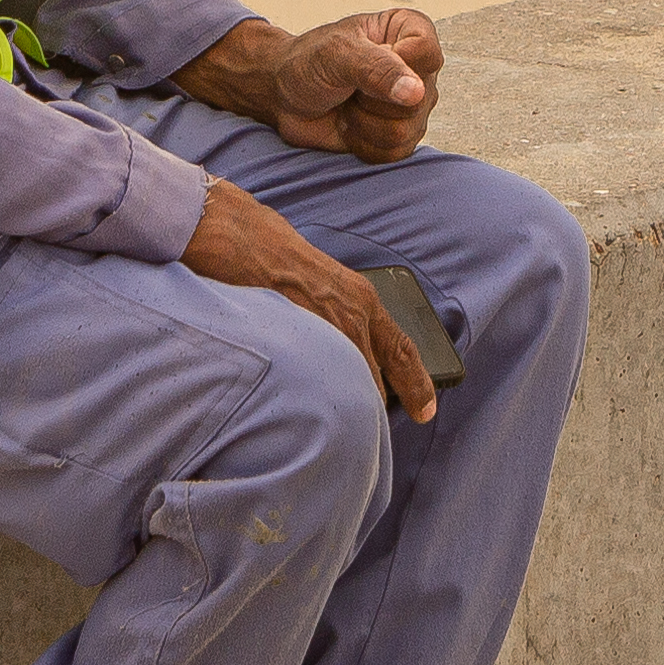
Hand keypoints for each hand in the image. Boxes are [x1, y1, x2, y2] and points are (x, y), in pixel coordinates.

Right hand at [179, 174, 437, 421]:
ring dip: (336, 407)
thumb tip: (348, 345)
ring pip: (342, 389)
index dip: (418, 385)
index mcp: (362, 299)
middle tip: (359, 427)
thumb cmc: (274, 253)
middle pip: (373, 384)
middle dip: (368, 407)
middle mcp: (349, 318)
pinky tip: (295, 406)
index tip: (426, 411)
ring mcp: (320, 333)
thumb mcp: (323, 280)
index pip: (403, 351)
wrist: (237, 238)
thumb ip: (340, 313)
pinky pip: (309, 386)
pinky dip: (307, 399)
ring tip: (325, 422)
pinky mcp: (290, 344)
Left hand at [181, 8, 445, 163]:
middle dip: (371, 99)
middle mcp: (419, 68)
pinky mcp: (401, 136)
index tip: (362, 59)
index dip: (396, 65)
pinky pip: (396, 153)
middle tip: (348, 85)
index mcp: (409, 30)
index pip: (427, 52)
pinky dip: (363, 143)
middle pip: (419, 99)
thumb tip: (415, 94)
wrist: (284, 96)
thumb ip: (377, 68)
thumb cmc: (308, 63)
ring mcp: (413, 105)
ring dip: (363, 123)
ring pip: (407, 131)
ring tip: (347, 104)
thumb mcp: (336, 54)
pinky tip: (349, 124)